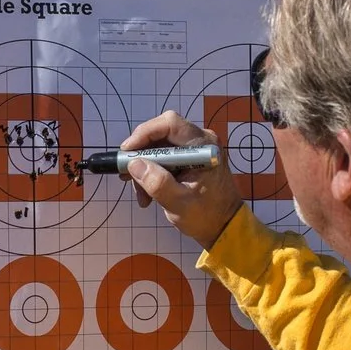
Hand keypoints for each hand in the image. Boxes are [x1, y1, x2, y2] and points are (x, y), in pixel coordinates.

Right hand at [118, 110, 243, 248]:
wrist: (223, 225)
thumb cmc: (206, 215)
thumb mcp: (179, 203)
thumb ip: (157, 183)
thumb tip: (134, 164)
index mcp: (204, 147)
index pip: (170, 124)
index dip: (145, 133)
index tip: (127, 152)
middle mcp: (201, 140)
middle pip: (161, 133)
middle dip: (141, 154)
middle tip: (127, 174)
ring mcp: (195, 148)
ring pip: (159, 146)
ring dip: (145, 167)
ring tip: (141, 194)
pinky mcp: (189, 158)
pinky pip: (164, 156)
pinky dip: (153, 172)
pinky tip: (148, 192)